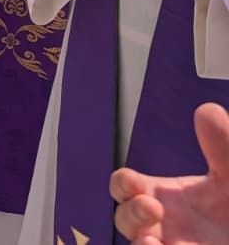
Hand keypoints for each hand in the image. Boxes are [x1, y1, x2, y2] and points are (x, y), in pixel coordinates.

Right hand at [112, 101, 228, 244]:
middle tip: (151, 207)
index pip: (126, 188)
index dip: (123, 184)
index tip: (133, 183)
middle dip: (131, 214)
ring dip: (141, 244)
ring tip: (153, 243)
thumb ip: (222, 146)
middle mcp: (164, 226)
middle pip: (126, 220)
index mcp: (165, 197)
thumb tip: (207, 111)